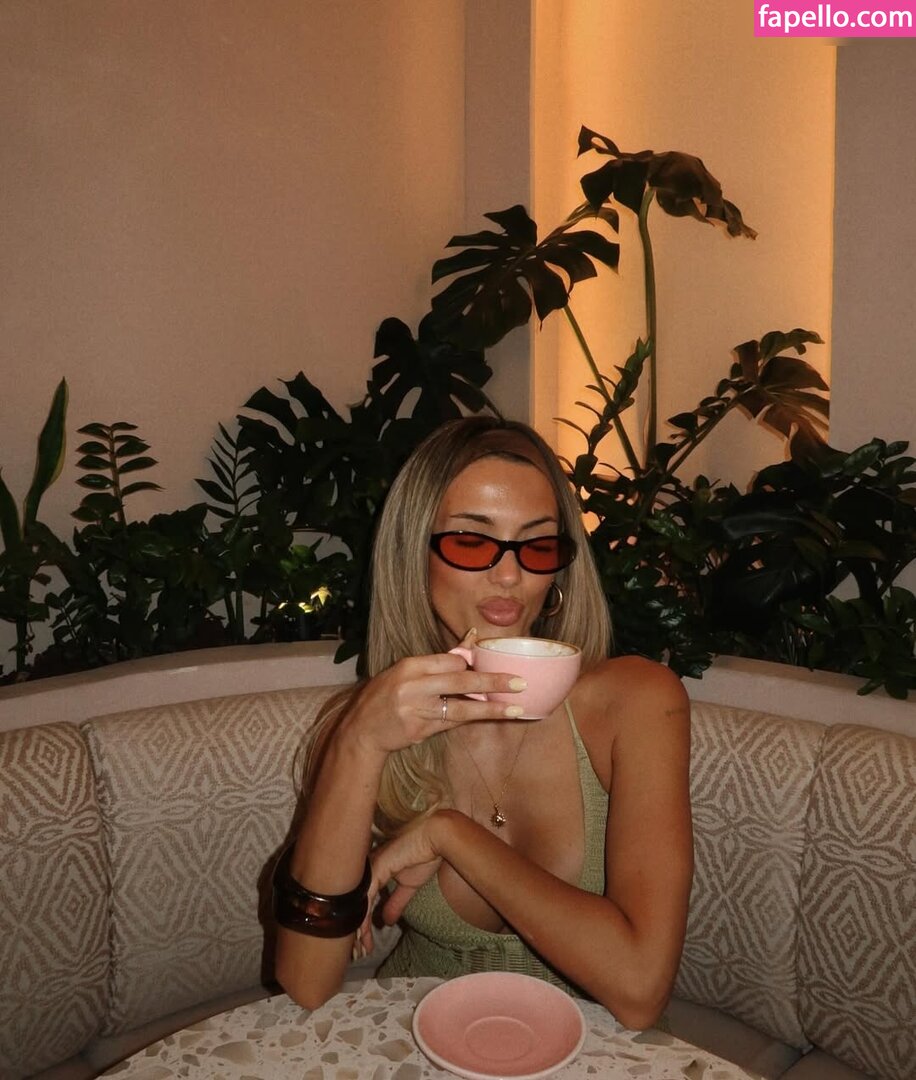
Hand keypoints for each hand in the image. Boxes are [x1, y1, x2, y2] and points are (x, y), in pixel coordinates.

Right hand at [343, 629, 527, 755]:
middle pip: (461, 681)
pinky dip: (473, 718)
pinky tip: (492, 716)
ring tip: (516, 708)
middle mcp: (414, 686)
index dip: (474, 664)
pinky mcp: (421, 730)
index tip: (495, 664)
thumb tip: (471, 641)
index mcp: (410, 666)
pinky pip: (453, 722)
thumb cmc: (386, 696)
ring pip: (462, 707)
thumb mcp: (406, 671)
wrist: (361, 730)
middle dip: (493, 681)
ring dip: (491, 708)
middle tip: (519, 683)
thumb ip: (438, 661)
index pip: (451, 661)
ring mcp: (417, 710)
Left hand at [355, 814, 443, 955]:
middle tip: (358, 954)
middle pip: (356, 905)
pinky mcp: (376, 870)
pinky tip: (360, 934)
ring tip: (359, 950)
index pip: (363, 902)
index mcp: (374, 872)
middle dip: (355, 931)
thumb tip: (386, 922)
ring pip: (357, 904)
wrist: (435, 838)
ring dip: (357, 929)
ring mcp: (370, 869)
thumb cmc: (424, 855)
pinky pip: (364, 898)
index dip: (362, 925)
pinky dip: (361, 918)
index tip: (365, 945)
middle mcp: (368, 871)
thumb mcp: (409, 887)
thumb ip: (396, 903)